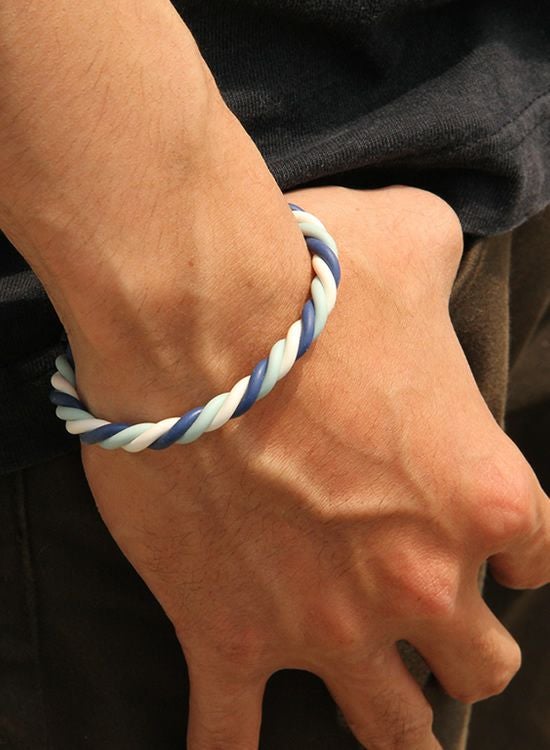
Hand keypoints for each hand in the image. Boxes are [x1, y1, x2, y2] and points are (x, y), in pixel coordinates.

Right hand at [77, 184, 549, 749]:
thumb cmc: (309, 280)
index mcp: (480, 493)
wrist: (195, 319)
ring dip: (397, 725)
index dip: (510, 554)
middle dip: (462, 646)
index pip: (533, 557)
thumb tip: (437, 250)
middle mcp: (417, 577)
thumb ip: (447, 261)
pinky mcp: (226, 633)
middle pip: (477, 662)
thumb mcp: (410, 243)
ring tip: (391, 721)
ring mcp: (322, 621)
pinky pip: (230, 735)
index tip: (482, 548)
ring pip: (390, 725)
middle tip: (431, 622)